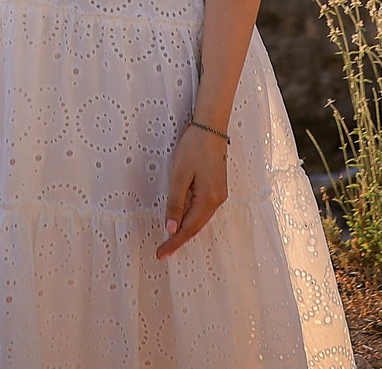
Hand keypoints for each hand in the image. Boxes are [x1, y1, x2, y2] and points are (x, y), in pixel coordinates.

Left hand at [156, 123, 228, 259]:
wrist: (210, 128)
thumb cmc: (194, 148)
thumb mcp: (180, 175)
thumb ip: (176, 203)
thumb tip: (171, 228)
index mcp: (208, 199)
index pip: (188, 228)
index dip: (174, 242)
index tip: (161, 253)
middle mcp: (217, 200)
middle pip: (196, 226)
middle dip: (179, 239)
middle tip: (163, 251)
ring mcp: (219, 195)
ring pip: (199, 219)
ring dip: (185, 230)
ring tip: (169, 241)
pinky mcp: (217, 189)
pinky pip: (202, 210)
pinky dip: (191, 218)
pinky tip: (181, 221)